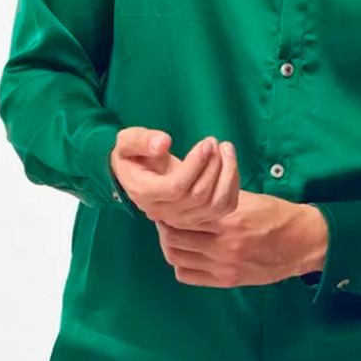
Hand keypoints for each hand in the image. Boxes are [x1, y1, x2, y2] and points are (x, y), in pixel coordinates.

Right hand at [109, 127, 238, 223]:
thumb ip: (141, 140)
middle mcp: (164, 212)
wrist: (138, 174)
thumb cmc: (133, 155)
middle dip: (214, 165)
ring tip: (226, 148)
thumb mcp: (127, 142)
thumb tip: (163, 143)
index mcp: (144, 193)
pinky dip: (233, 184)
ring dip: (227, 173)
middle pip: (199, 195)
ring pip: (216, 204)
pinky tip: (229, 162)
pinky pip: (225, 207)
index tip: (206, 143)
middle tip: (215, 141)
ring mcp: (182, 219)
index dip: (195, 165)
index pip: (175, 187)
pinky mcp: (199, 218)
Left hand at [155, 190, 327, 288]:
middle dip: (164, 226)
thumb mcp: (248, 199)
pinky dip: (181, 264)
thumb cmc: (277, 215)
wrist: (303, 242)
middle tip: (166, 219)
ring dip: (171, 245)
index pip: (181, 216)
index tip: (167, 203)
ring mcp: (224, 266)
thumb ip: (219, 199)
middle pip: (173, 238)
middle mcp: (223, 245)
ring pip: (177, 258)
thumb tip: (192, 190)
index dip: (168, 209)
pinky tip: (187, 253)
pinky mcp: (228, 280)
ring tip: (175, 235)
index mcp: (228, 220)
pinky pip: (189, 276)